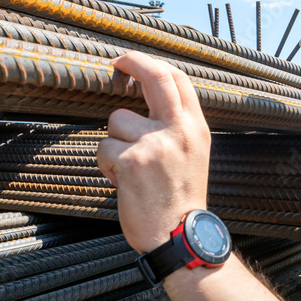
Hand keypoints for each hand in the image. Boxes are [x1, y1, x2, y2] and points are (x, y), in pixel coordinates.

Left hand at [96, 52, 210, 253]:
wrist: (180, 237)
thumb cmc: (181, 199)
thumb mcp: (193, 155)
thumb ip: (176, 127)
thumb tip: (145, 98)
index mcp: (196, 128)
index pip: (178, 79)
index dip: (152, 64)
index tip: (134, 64)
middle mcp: (179, 131)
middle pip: (154, 77)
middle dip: (131, 63)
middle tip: (116, 65)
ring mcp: (154, 144)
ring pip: (116, 121)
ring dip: (115, 144)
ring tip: (131, 170)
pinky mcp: (131, 162)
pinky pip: (104, 149)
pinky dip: (107, 166)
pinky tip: (124, 184)